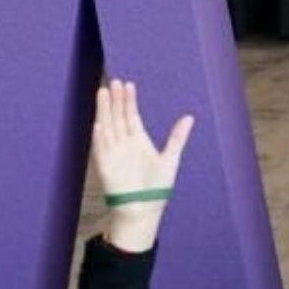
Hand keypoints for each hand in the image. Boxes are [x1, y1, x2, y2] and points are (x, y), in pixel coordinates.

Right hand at [92, 77, 193, 250]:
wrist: (145, 207)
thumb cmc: (157, 186)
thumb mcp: (171, 158)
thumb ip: (177, 137)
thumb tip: (189, 117)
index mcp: (139, 140)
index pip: (131, 115)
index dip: (129, 100)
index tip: (128, 84)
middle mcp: (124, 143)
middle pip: (118, 116)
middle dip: (115, 100)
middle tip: (113, 81)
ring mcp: (113, 153)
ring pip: (107, 127)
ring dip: (104, 111)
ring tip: (102, 93)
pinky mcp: (106, 166)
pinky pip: (101, 149)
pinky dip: (100, 137)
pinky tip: (99, 123)